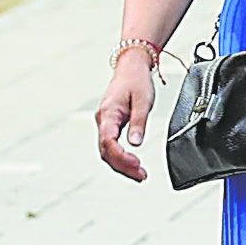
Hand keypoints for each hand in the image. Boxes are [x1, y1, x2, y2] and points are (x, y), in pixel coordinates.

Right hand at [96, 50, 158, 181]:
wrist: (131, 68)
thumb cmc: (136, 81)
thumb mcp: (142, 100)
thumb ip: (139, 122)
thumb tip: (136, 144)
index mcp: (108, 113)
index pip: (108, 141)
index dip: (121, 156)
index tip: (136, 163)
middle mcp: (103, 120)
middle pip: (106, 151)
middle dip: (123, 166)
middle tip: (142, 176)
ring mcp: (105, 124)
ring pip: (108, 151)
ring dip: (122, 165)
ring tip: (140, 175)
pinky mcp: (110, 126)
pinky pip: (111, 146)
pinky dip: (121, 158)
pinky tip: (132, 165)